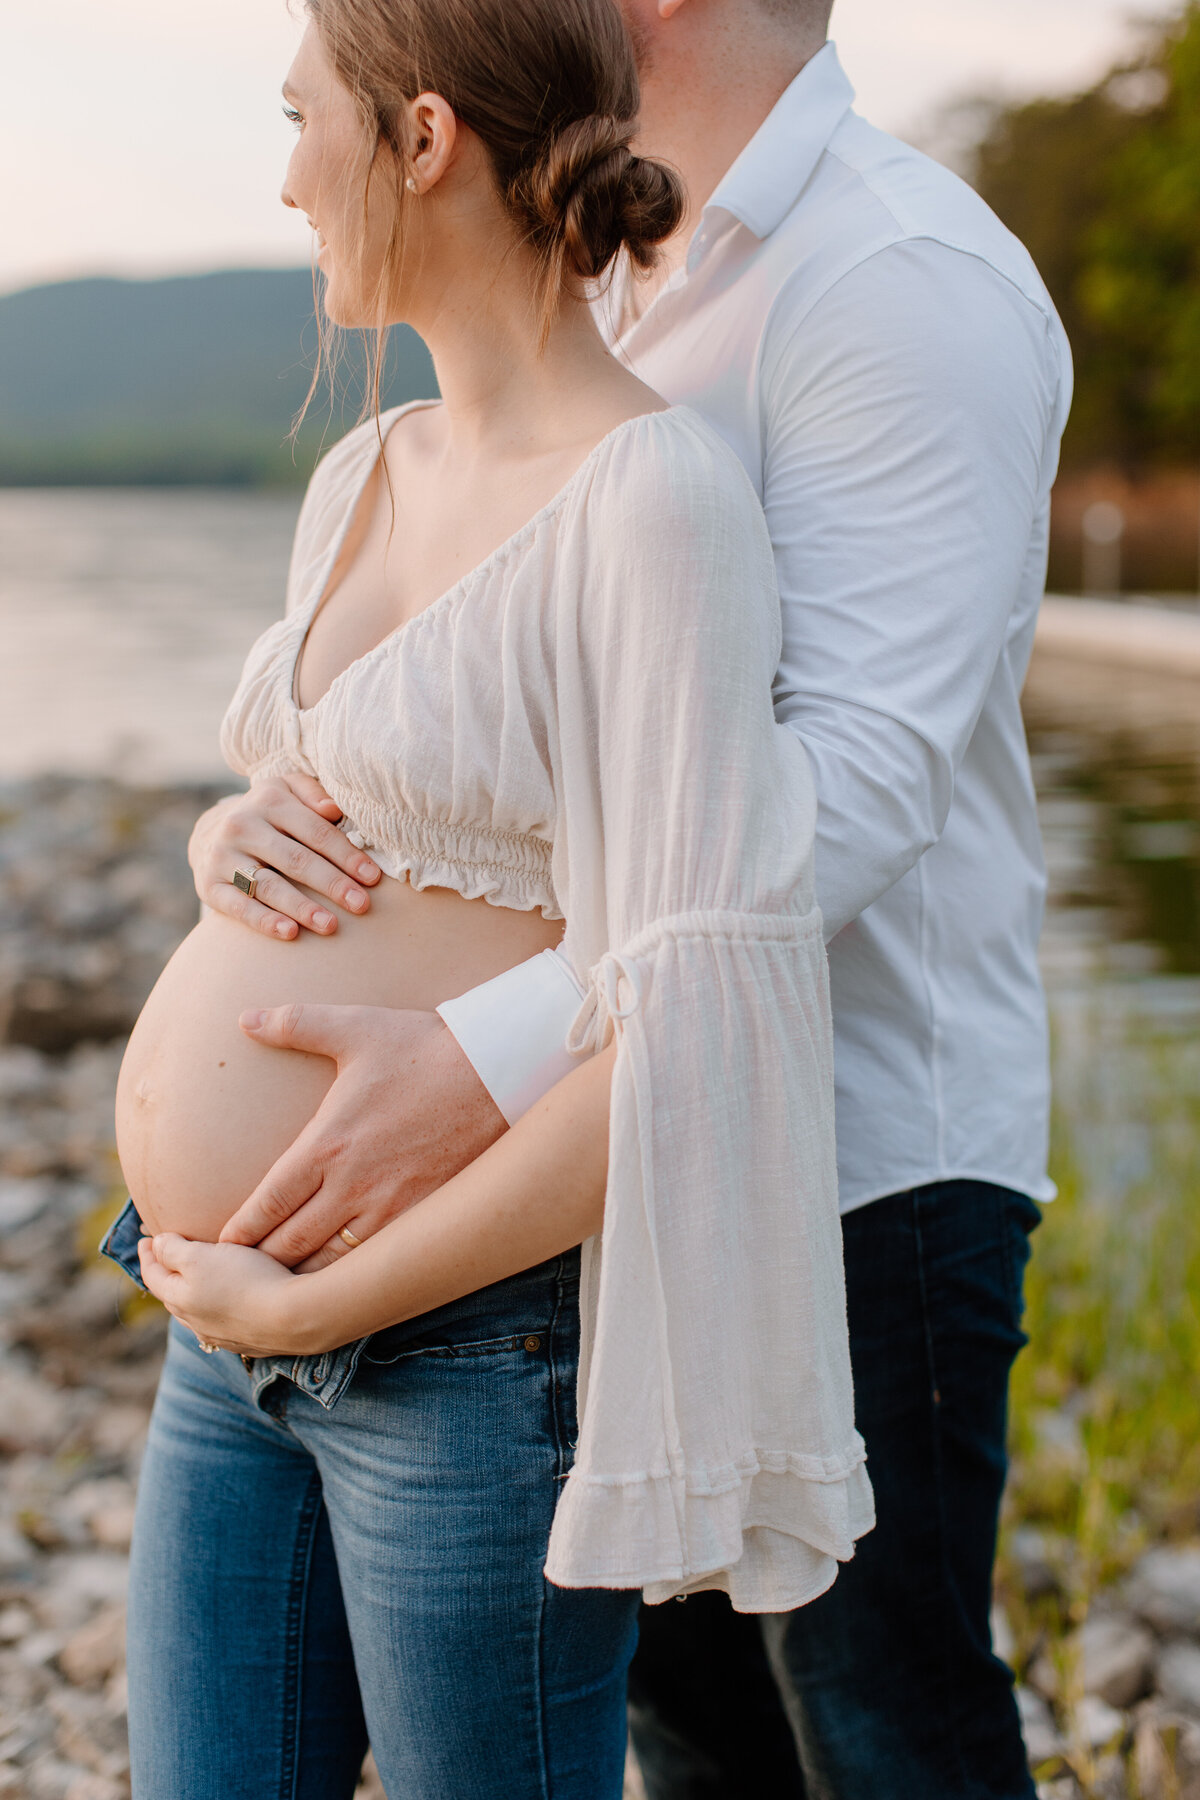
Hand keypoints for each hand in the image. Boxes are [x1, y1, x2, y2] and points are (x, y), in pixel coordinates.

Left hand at [137, 1233, 318, 1356]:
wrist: (293, 1316)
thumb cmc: (245, 1279)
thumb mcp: (201, 1256)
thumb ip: (173, 1249)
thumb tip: (156, 1244)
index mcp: (179, 1300)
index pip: (153, 1275)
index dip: (147, 1254)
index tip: (145, 1239)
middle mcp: (196, 1323)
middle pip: (172, 1297)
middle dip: (166, 1275)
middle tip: (165, 1257)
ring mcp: (222, 1336)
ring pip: (197, 1313)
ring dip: (192, 1295)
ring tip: (195, 1282)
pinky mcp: (249, 1341)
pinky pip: (223, 1324)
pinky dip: (217, 1308)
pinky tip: (228, 1305)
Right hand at [189, 771, 381, 940]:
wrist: (210, 832)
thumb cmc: (268, 814)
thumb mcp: (287, 790)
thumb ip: (313, 793)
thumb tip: (335, 808)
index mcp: (269, 800)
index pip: (315, 831)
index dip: (346, 855)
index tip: (372, 877)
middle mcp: (242, 826)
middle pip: (296, 859)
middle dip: (332, 884)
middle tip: (361, 905)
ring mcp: (223, 857)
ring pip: (269, 886)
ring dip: (302, 907)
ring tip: (331, 925)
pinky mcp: (209, 885)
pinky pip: (240, 907)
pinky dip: (265, 921)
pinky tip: (291, 933)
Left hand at [219, 1005, 506, 1268]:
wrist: (499, 1071)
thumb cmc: (425, 1048)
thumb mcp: (356, 1028)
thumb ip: (295, 1024)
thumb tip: (246, 1017)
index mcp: (327, 1145)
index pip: (267, 1204)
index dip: (239, 1232)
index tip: (220, 1247)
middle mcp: (352, 1186)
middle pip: (290, 1245)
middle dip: (259, 1265)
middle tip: (238, 1276)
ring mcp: (390, 1208)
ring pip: (331, 1265)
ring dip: (302, 1279)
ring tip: (281, 1290)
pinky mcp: (423, 1217)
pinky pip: (376, 1262)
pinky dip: (351, 1278)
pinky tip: (342, 1284)